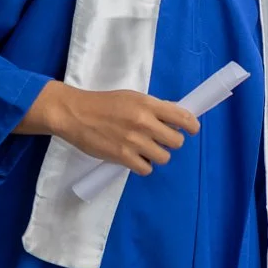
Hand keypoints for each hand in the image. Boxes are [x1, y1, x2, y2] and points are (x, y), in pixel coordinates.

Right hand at [21, 81, 199, 174]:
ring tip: (145, 149)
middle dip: (171, 142)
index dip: (192, 126)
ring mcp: (134, 141)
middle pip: (176, 141)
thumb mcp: (131, 97)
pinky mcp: (123, 157)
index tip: (192, 129)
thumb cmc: (103, 104)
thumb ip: (153, 107)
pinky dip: (143, 166)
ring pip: (164, 157)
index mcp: (148, 104)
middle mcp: (144, 122)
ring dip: (157, 155)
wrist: (75, 114)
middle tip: (160, 139)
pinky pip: (146, 169)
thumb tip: (174, 117)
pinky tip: (136, 159)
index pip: (182, 117)